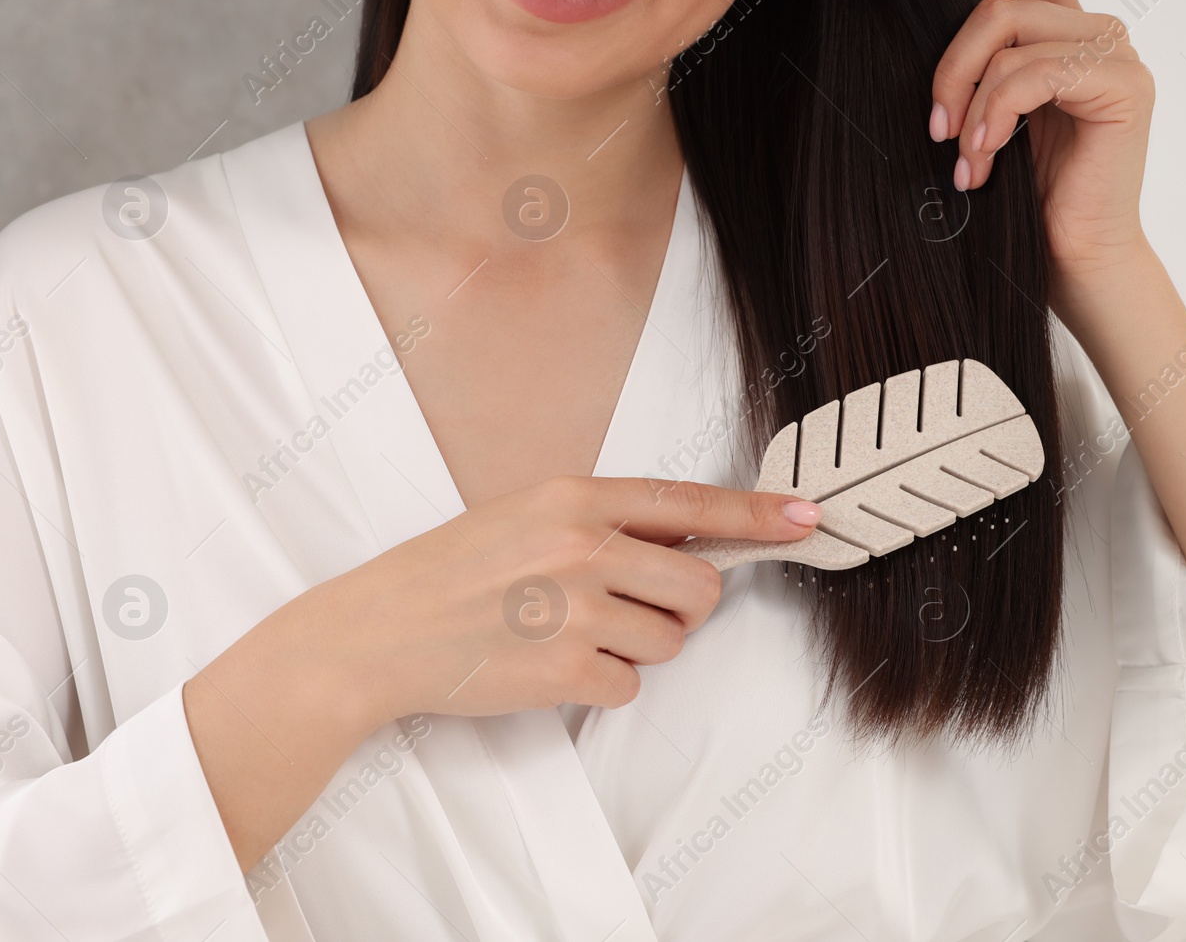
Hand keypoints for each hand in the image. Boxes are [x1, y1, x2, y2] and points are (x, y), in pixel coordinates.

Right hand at [308, 476, 822, 725]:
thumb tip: (688, 540)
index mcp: (575, 497)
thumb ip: (604, 522)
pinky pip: (629, 686)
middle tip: (638, 610)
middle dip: (686, 608)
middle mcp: (583, 546)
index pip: (690, 502)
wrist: (377, 633)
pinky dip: (602, 685)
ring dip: (637, 648)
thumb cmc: (451, 572)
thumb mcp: (526, 516)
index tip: (808, 518)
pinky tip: (551, 665)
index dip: (758, 513)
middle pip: (699, 585)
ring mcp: (576, 609)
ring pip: (669, 641)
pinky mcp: (565, 670)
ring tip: (571, 634)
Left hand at [927, 0, 1154, 286]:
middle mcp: (1096, 33)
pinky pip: (1033, 75)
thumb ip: (979, 66)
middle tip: (937, 130)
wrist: (1074, 258)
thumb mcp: (990, 116)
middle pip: (998, 9)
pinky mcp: (1123, 85)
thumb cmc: (1030, 198)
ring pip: (1009, 43)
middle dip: (951, 70)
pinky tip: (986, 158)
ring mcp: (1115, 56)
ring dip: (972, 107)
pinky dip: (996, 116)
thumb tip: (922, 25)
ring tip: (967, 162)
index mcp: (1065, 31)